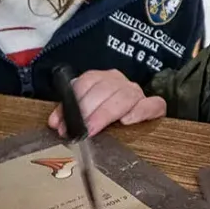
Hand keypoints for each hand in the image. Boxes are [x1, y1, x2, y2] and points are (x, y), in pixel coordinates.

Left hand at [48, 69, 165, 137]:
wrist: (134, 108)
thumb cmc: (104, 110)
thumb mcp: (84, 109)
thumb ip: (69, 113)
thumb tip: (55, 123)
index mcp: (102, 78)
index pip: (86, 83)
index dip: (72, 102)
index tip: (61, 124)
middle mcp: (120, 82)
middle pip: (104, 90)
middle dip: (87, 111)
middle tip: (77, 130)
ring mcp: (137, 93)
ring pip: (125, 97)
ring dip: (105, 113)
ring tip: (93, 129)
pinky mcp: (153, 106)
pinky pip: (153, 105)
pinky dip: (140, 111)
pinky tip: (127, 120)